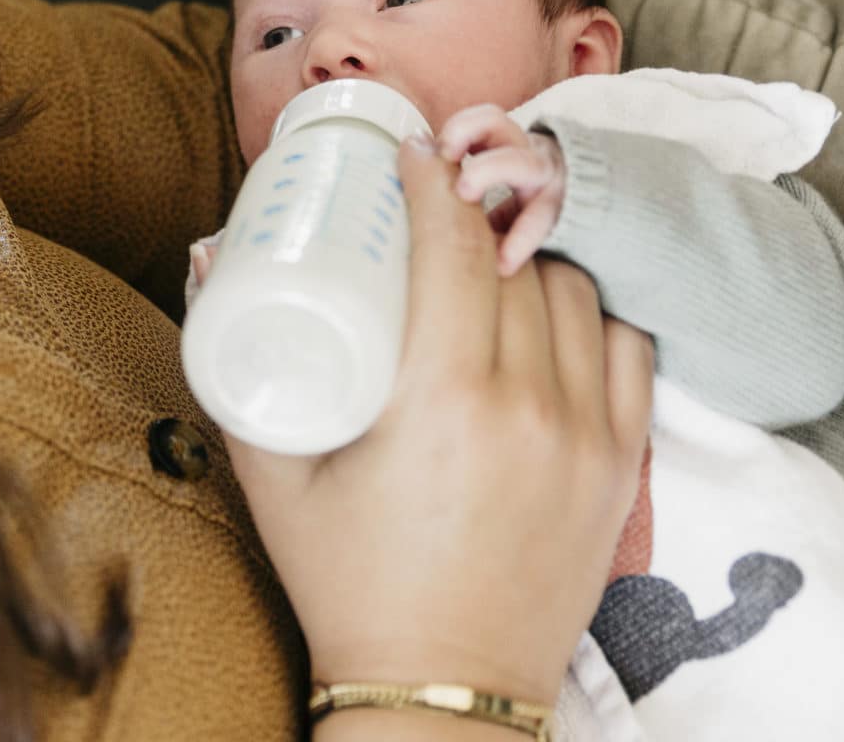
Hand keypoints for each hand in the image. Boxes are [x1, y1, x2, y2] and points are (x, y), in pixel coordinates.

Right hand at [226, 136, 653, 705]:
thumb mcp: (274, 478)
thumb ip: (237, 368)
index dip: (433, 182)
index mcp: (443, 398)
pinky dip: (594, 316)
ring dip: (533, 263)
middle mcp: (529, 403)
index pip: (455, 245)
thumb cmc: (348, 584)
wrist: (441, 692)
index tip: (412, 156)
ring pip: (578, 293)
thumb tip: (213, 261)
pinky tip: (551, 318)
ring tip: (490, 265)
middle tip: (440, 201)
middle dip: (478, 211)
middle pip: (517, 258)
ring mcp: (588, 434)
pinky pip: (630, 348)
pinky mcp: (622, 466)